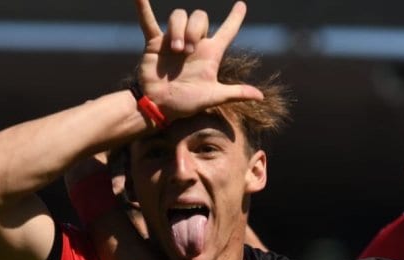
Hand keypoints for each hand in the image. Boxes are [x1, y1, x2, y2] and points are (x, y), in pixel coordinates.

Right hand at [134, 0, 263, 120]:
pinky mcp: (154, 43)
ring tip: (176, 51)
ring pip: (179, 16)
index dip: (235, 17)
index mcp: (210, 53)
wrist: (158, 106)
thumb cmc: (186, 104)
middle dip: (195, 30)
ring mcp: (173, 40)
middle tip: (187, 52)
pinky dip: (143, 8)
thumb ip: (235, 93)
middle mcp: (194, 43)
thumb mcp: (212, 97)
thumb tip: (260, 96)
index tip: (241, 5)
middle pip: (200, 17)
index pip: (227, 31)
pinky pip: (148, 21)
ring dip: (178, 30)